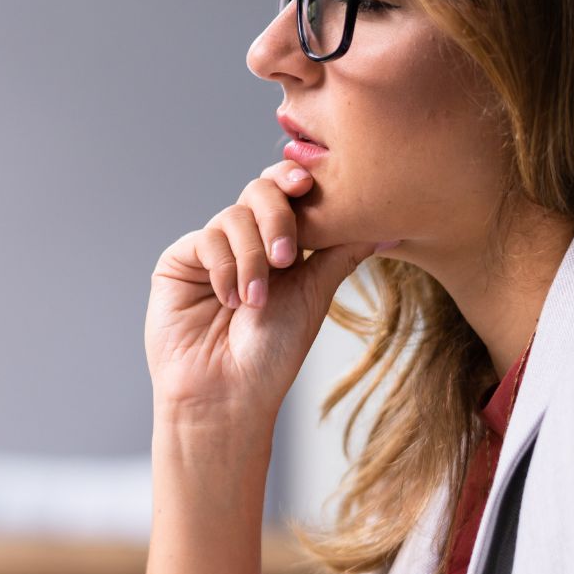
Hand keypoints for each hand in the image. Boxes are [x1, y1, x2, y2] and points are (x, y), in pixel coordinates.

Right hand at [145, 160, 390, 422]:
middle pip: (259, 191)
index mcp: (280, 244)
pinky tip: (231, 302)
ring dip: (252, 257)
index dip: (295, 181)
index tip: (308, 186)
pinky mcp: (179, 261)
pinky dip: (224, 269)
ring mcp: (211, 250)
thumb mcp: (315, 294)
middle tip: (287, 256)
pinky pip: (205, 240)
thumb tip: (393, 227)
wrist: (229, 392)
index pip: (287, 195)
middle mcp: (245, 241)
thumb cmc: (273, 353)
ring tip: (256, 300)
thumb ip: (343, 252)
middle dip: (278, 218)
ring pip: (233, 216)